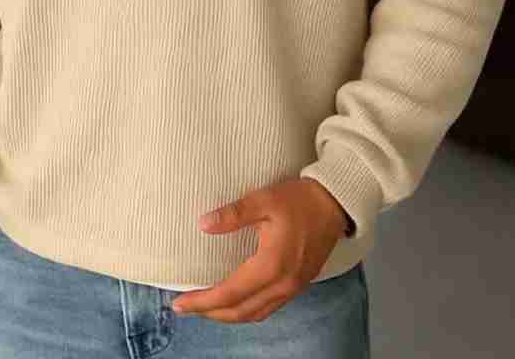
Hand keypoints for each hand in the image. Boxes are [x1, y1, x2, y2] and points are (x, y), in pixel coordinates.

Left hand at [171, 178, 350, 322]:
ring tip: (207, 307)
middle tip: (185, 307)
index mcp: (271, 266)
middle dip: (210, 313)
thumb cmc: (300, 199)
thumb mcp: (264, 200)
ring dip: (229, 314)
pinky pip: (269, 307)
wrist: (336, 203)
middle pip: (241, 311)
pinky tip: (238, 299)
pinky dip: (248, 309)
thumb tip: (203, 224)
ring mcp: (293, 287)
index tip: (179, 303)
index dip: (202, 301)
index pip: (229, 293)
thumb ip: (234, 214)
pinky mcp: (299, 283)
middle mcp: (283, 284)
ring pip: (255, 313)